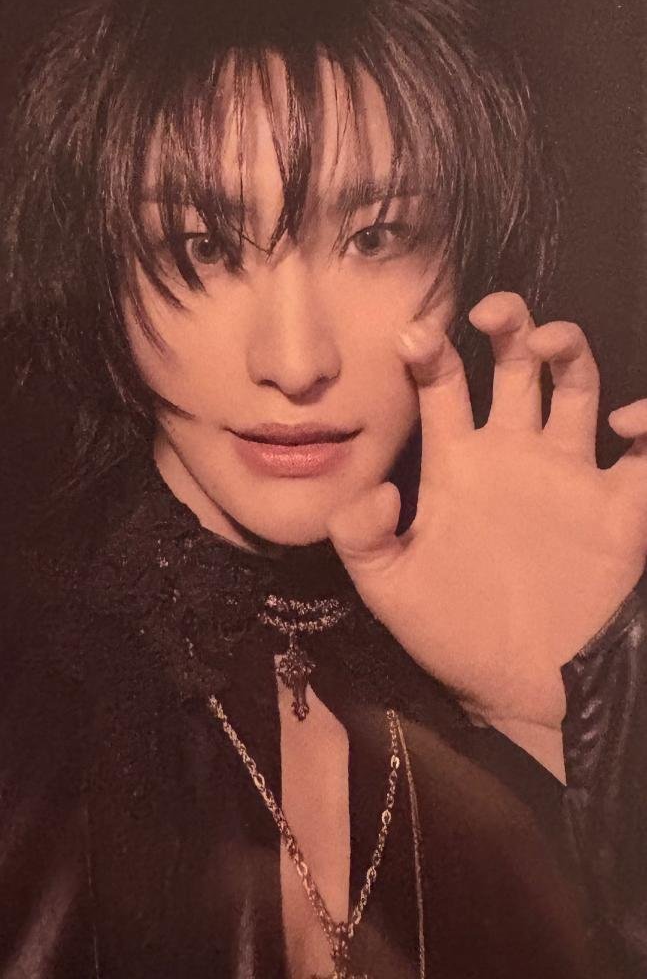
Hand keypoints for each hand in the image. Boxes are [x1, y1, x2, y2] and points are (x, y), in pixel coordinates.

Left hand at [327, 293, 646, 730]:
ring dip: (567, 349)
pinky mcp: (619, 506)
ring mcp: (567, 474)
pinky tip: (625, 422)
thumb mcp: (390, 589)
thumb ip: (363, 537)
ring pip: (575, 384)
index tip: (416, 334)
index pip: (442, 386)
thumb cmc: (451, 634)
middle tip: (492, 312)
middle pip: (513, 365)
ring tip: (547, 345)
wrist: (520, 687)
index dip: (429, 352)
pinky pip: (646, 452)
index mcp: (457, 464)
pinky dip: (646, 421)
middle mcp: (513, 454)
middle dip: (507, 325)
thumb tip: (374, 490)